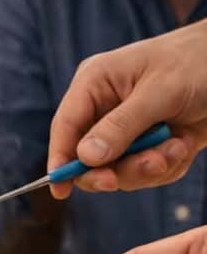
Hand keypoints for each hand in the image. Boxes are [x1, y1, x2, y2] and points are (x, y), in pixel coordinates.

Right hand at [48, 19, 206, 198]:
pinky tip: (184, 144)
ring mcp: (123, 132)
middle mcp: (102, 111)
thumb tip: (86, 158)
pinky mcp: (143, 148)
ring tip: (177, 147)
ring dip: (149, 167)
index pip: (65, 127)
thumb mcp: (160, 92)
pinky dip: (166, 166)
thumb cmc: (198, 63)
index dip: (60, 160)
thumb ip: (121, 126)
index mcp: (95, 85)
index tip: (60, 190)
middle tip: (145, 168)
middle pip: (87, 160)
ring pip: (117, 172)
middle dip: (118, 169)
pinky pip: (142, 174)